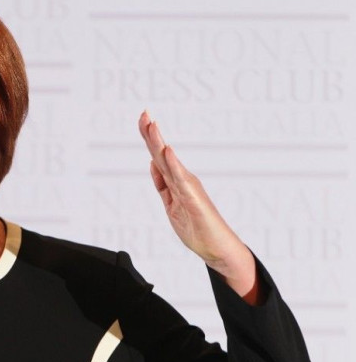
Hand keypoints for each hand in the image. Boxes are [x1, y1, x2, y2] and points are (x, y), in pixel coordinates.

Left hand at [138, 111, 259, 302]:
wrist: (218, 249)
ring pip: (170, 162)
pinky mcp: (193, 200)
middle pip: (162, 153)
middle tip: (144, 112)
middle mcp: (183, 180)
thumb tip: (153, 163)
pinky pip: (181, 180)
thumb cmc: (197, 227)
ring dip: (160, 143)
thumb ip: (162, 184)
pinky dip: (173, 165)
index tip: (142, 117)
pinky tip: (167, 151)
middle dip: (151, 133)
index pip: (158, 155)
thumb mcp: (170, 203)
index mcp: (176, 181)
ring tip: (152, 125)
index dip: (149, 137)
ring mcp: (188, 188)